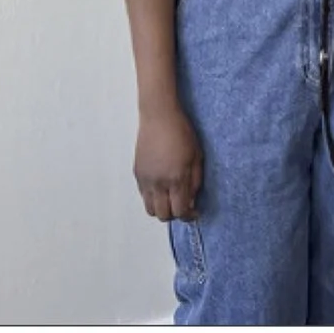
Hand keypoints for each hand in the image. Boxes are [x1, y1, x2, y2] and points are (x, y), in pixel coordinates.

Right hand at [133, 106, 203, 221]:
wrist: (159, 116)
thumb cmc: (181, 132)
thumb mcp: (197, 157)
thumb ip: (195, 182)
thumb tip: (192, 201)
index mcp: (176, 178)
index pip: (180, 211)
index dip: (189, 216)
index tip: (195, 212)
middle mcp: (158, 182)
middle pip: (163, 215)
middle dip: (175, 215)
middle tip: (183, 206)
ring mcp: (145, 179)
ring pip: (150, 209)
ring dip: (161, 208)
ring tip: (170, 199)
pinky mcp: (137, 173)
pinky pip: (143, 195)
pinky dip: (153, 197)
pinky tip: (161, 187)